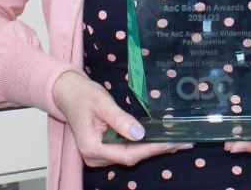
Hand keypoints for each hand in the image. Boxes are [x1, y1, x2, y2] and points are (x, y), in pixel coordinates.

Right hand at [52, 70, 189, 166]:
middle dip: (156, 150)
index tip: (170, 143)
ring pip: (130, 155)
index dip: (150, 149)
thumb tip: (140, 134)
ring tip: (176, 141)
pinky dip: (143, 145)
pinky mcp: (104, 150)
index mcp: (92, 148)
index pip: (127, 154)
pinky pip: (126, 150)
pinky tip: (159, 140)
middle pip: (131, 157)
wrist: (68, 93)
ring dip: (152, 148)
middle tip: (183, 142)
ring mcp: (99, 156)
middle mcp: (95, 157)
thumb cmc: (82, 95)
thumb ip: (120, 120)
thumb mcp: (102, 103)